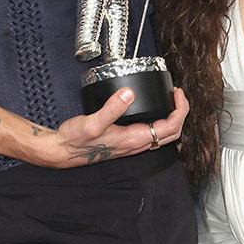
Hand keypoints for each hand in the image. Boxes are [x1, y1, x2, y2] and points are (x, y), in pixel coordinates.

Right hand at [27, 86, 188, 167]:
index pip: (171, 127)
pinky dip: (160, 122)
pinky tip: (153, 111)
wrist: (62, 151)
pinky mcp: (126, 142)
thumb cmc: (76, 140)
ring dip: (172, 118)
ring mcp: (132, 145)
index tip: (177, 93)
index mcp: (134, 139)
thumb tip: (129, 93)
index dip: (180, 109)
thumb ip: (112, 108)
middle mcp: (137, 145)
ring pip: (164, 136)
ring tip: (170, 100)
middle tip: (177, 94)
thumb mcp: (93, 121)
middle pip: (173, 133)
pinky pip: (152, 134)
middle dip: (181, 113)